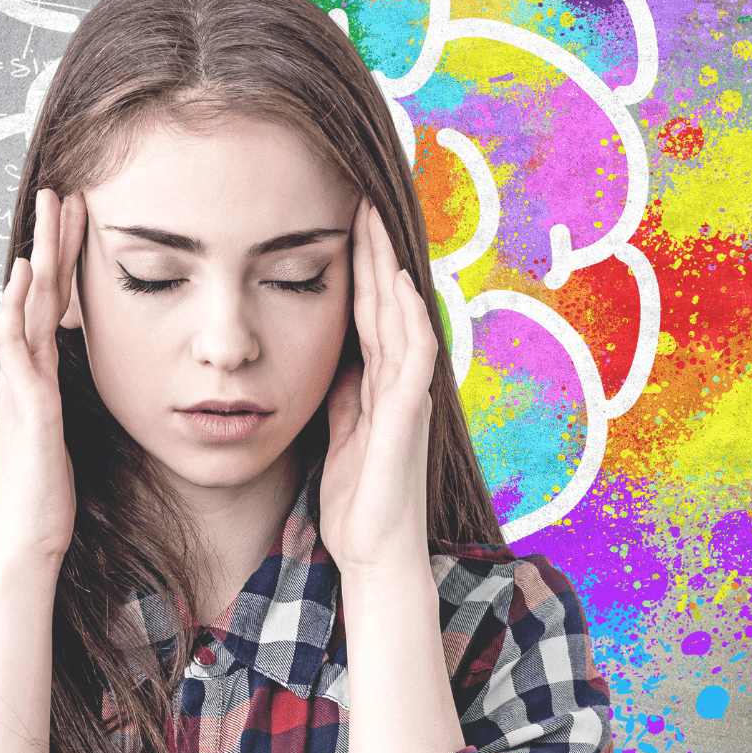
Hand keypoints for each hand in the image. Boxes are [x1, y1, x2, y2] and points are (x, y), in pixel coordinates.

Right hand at [0, 188, 86, 561]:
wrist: (28, 542)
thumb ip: (66, 405)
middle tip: (62, 191)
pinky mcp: (27, 408)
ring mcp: (20, 388)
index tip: (79, 221)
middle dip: (51, 241)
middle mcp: (23, 375)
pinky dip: (15, 309)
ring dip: (37, 256)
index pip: (52, 308)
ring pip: (25, 308)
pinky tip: (21, 276)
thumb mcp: (65, 437)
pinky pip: (16, 349)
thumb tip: (77, 385)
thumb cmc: (49, 497)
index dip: (64, 263)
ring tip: (47, 212)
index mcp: (38, 379)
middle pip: (36, 294)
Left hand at [319, 199, 437, 573]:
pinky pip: (413, 361)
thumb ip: (345, 393)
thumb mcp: (341, 432)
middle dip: (375, 251)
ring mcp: (407, 399)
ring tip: (376, 224)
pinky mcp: (407, 420)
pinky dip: (409, 323)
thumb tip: (338, 358)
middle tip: (363, 198)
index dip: (360, 267)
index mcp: (380, 384)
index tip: (347, 220)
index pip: (369, 312)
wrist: (375, 554)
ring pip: (403, 319)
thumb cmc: (359, 500)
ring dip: (390, 271)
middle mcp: (400, 383)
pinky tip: (401, 291)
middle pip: (388, 303)